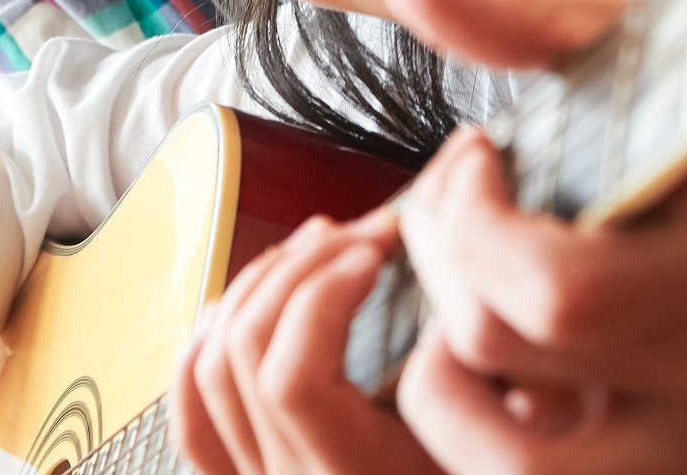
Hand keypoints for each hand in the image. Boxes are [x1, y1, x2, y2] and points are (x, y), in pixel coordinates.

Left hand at [170, 209, 446, 474]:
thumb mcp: (493, 451)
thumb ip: (470, 390)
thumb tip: (455, 305)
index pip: (293, 379)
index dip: (322, 297)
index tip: (375, 253)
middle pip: (246, 353)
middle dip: (297, 270)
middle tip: (356, 234)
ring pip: (210, 370)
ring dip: (256, 289)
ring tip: (314, 249)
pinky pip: (193, 417)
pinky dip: (204, 347)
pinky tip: (239, 304)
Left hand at [378, 0, 686, 474]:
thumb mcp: (668, 41)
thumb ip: (520, 18)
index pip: (561, 292)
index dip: (472, 221)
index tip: (477, 157)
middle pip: (510, 362)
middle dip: (443, 266)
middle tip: (464, 204)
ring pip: (517, 461)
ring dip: (456, 374)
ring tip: (473, 283)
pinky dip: (505, 421)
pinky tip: (513, 340)